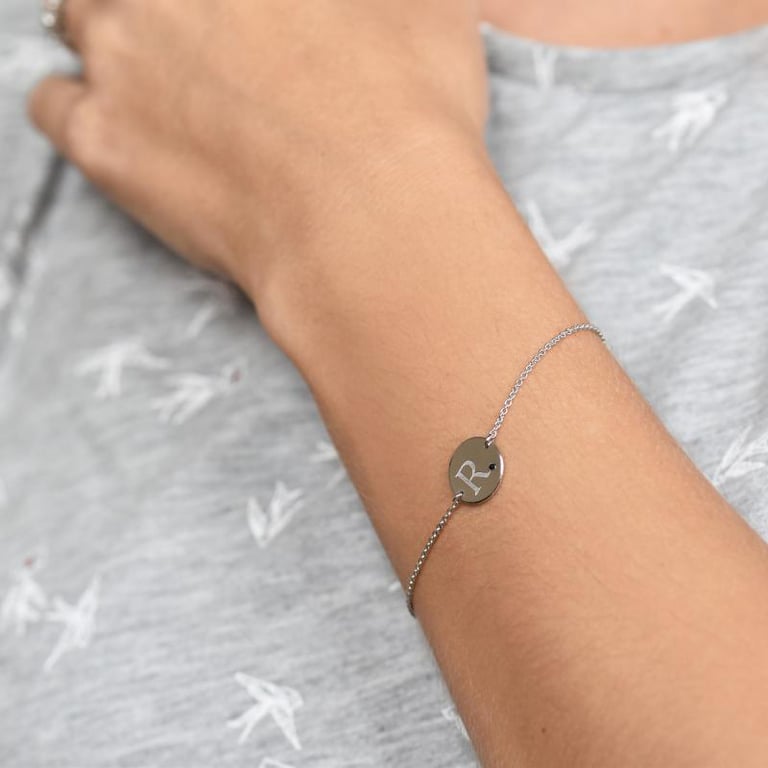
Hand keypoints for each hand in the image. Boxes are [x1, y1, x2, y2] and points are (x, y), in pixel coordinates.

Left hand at [28, 0, 487, 307]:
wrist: (373, 218)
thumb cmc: (411, 116)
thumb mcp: (430, 11)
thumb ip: (381, 0)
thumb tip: (363, 11)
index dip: (229, 11)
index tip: (246, 32)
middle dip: (169, 14)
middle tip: (207, 58)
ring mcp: (123, 55)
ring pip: (83, 23)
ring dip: (117, 50)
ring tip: (166, 100)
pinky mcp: (101, 138)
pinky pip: (53, 103)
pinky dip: (80, 112)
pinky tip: (126, 136)